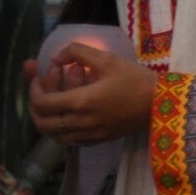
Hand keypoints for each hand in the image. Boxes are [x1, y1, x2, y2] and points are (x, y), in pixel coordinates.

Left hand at [29, 43, 157, 145]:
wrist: (162, 104)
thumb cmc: (136, 79)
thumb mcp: (107, 59)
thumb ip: (78, 52)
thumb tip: (57, 58)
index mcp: (81, 102)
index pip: (42, 103)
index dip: (33, 90)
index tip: (37, 78)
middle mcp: (81, 122)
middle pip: (43, 123)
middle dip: (34, 108)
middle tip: (39, 94)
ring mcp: (90, 134)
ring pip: (54, 136)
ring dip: (46, 122)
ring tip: (51, 107)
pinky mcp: (99, 140)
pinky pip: (70, 142)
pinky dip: (61, 132)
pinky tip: (68, 119)